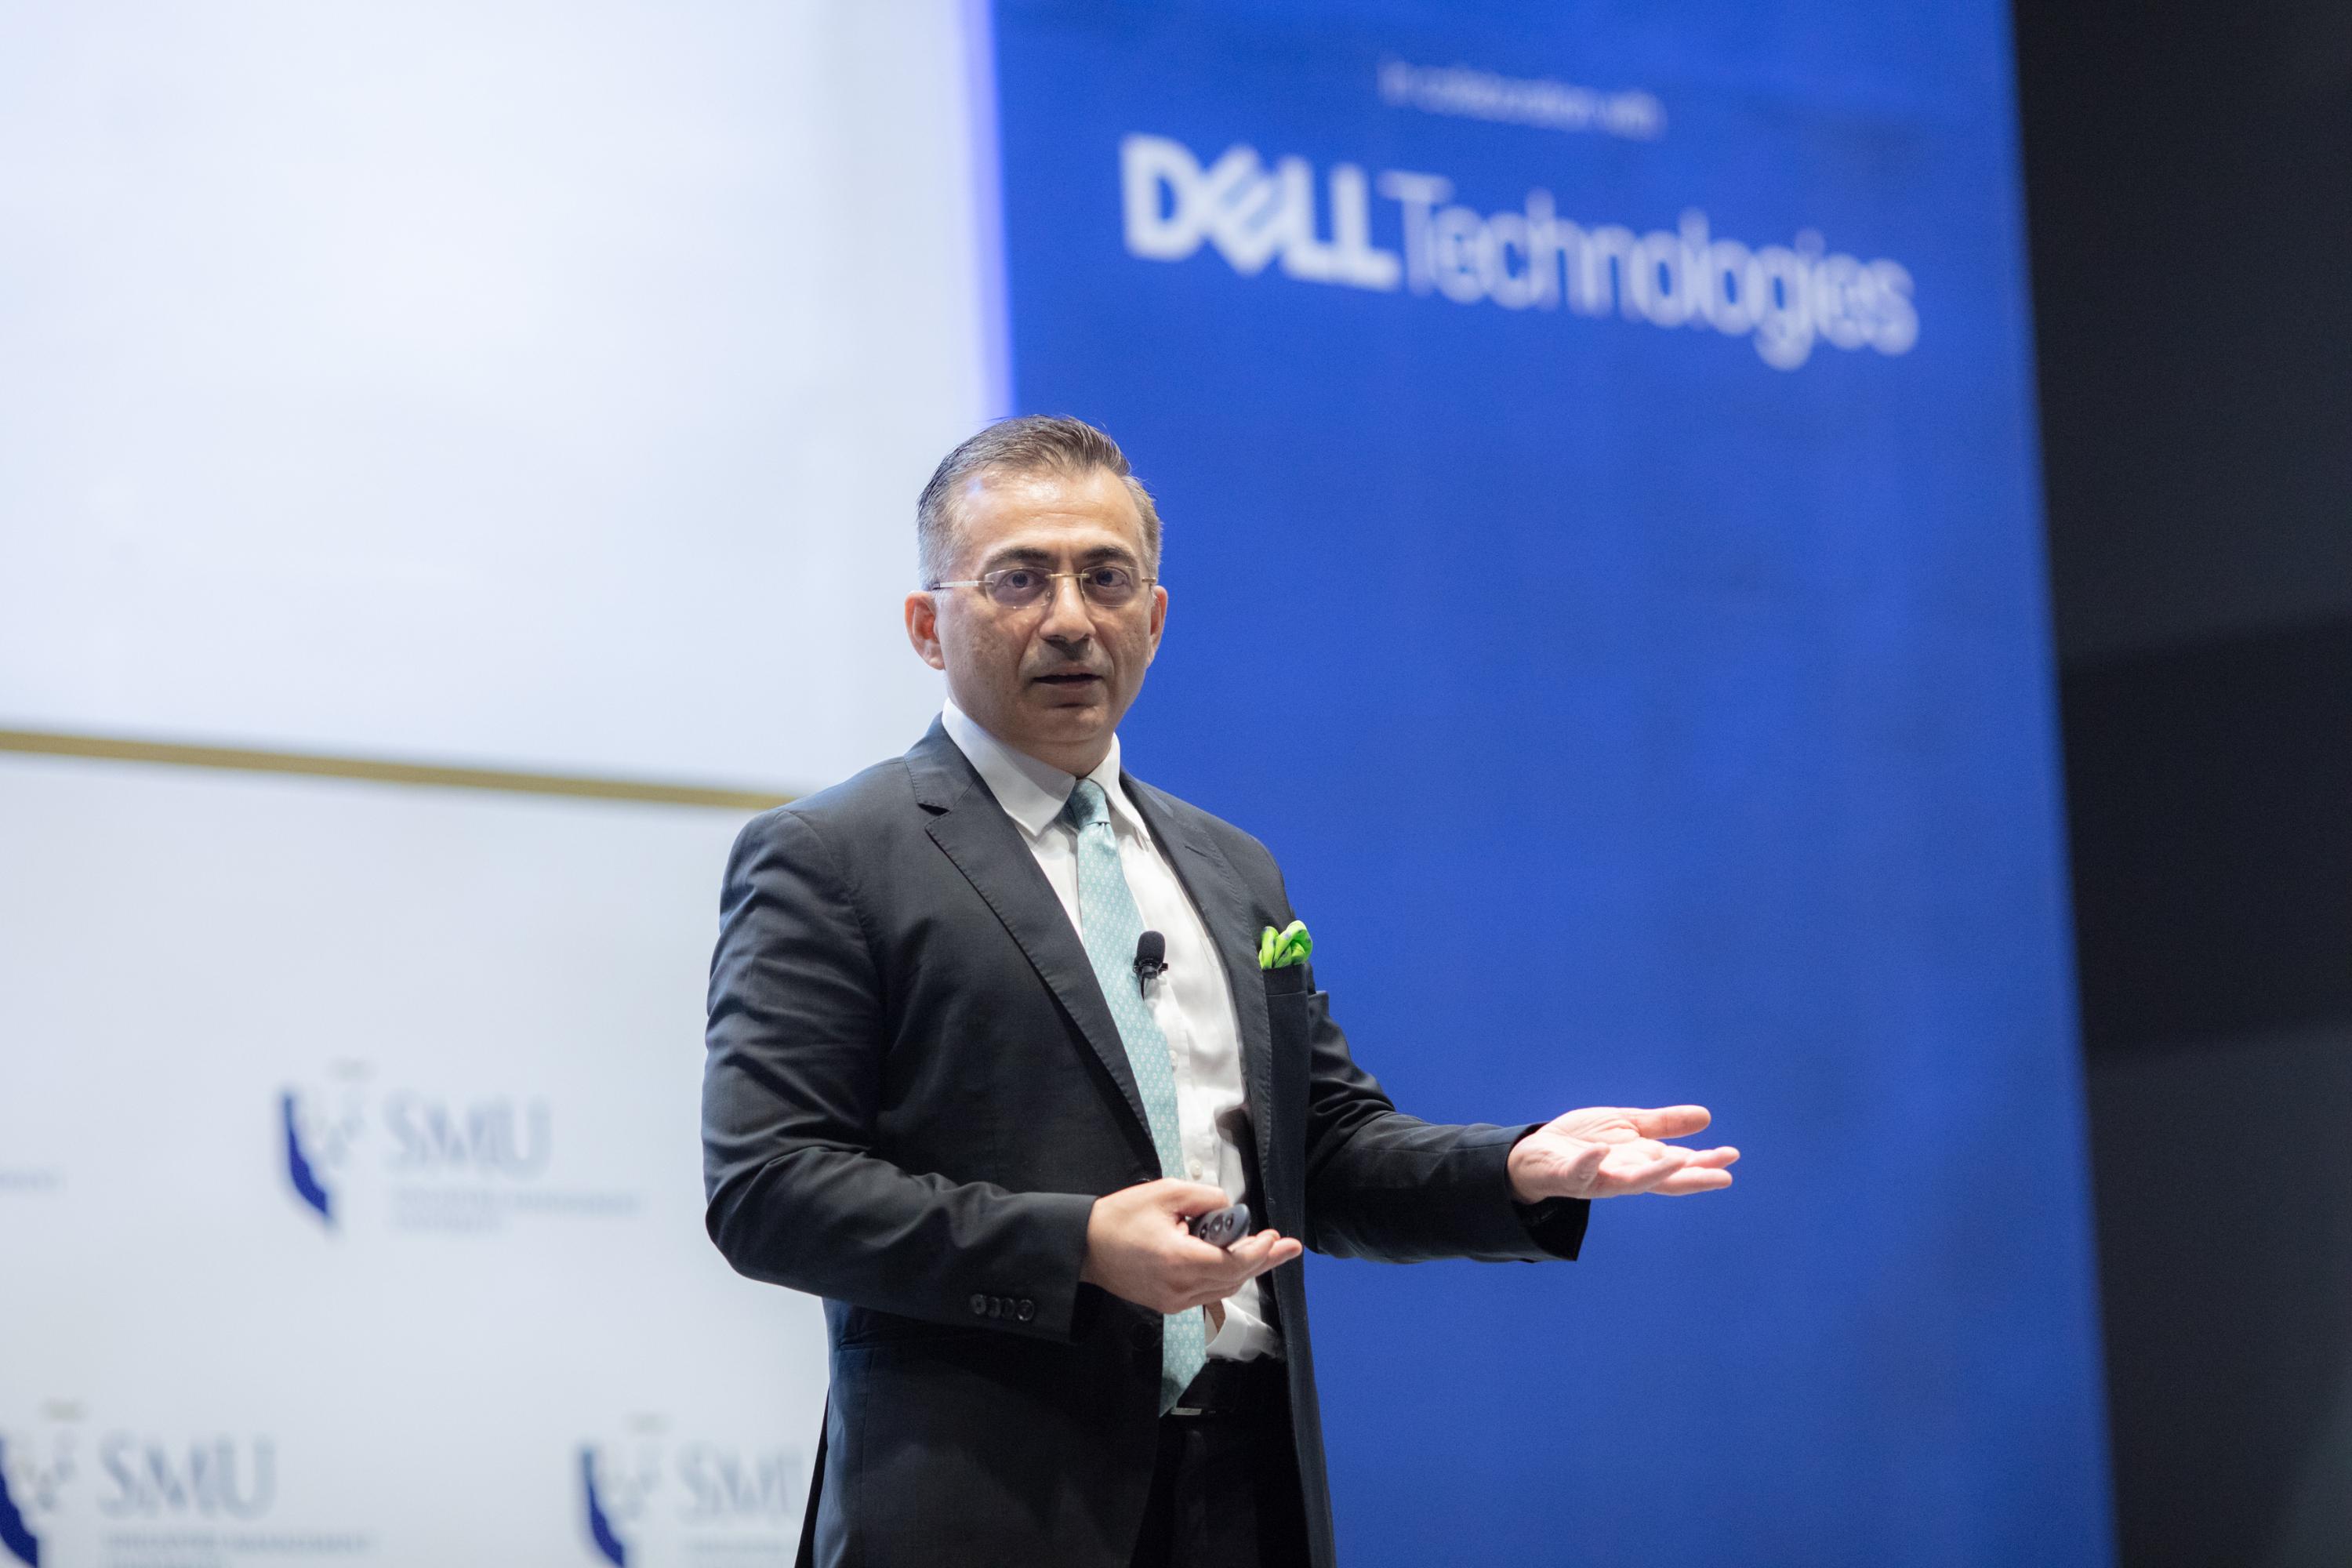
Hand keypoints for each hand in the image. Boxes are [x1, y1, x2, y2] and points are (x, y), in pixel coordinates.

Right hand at [1079, 1179, 1302, 1315]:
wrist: (1084, 1247)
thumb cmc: (1121, 1216)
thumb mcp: (1165, 1193)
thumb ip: (1205, 1197)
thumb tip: (1230, 1209)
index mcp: (1179, 1260)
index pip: (1233, 1263)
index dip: (1259, 1251)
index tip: (1275, 1236)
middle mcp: (1180, 1288)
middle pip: (1234, 1279)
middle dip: (1263, 1261)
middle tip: (1288, 1246)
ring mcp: (1174, 1301)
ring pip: (1223, 1289)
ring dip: (1246, 1270)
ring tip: (1269, 1252)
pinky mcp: (1168, 1305)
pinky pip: (1207, 1293)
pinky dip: (1225, 1278)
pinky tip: (1236, 1263)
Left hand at [1507, 1104, 1738, 1200]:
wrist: (1537, 1153)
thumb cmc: (1585, 1141)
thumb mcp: (1629, 1126)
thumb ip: (1663, 1124)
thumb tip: (1706, 1117)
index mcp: (1640, 1162)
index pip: (1678, 1166)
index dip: (1704, 1163)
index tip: (1731, 1157)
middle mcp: (1624, 1174)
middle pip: (1663, 1180)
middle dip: (1691, 1178)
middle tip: (1722, 1176)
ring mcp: (1598, 1177)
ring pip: (1629, 1182)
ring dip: (1653, 1173)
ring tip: (1678, 1158)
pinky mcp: (1569, 1175)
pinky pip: (1580, 1172)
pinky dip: (1591, 1163)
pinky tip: (1601, 1151)